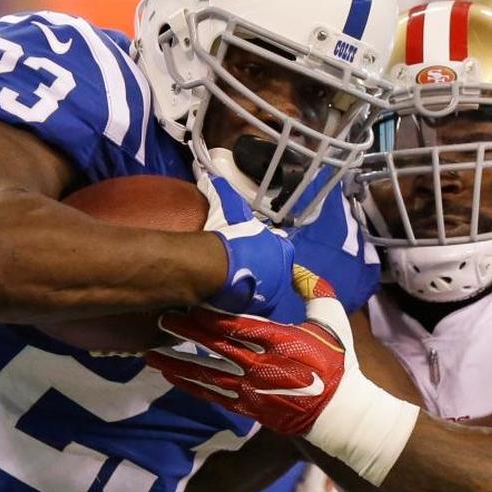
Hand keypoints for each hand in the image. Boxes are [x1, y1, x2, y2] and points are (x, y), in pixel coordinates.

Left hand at [149, 265, 345, 434]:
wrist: (339, 414)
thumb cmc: (338, 363)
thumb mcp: (332, 321)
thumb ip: (315, 291)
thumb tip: (298, 266)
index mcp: (281, 341)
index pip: (239, 325)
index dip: (212, 314)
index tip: (190, 302)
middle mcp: (262, 365)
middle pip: (217, 346)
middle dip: (187, 332)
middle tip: (162, 319)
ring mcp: (253, 389)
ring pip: (208, 374)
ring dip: (179, 363)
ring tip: (151, 354)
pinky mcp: (249, 408)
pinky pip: (214, 396)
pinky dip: (192, 386)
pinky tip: (172, 377)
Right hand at [198, 174, 294, 315]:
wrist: (213, 268)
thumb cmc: (227, 235)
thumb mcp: (226, 205)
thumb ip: (221, 189)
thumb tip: (208, 175)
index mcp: (283, 253)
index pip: (280, 249)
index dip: (265, 248)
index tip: (250, 247)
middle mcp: (283, 278)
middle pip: (272, 273)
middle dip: (259, 270)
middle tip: (237, 266)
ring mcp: (269, 300)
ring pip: (260, 293)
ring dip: (248, 288)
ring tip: (227, 283)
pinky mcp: (252, 316)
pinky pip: (246, 309)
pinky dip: (236, 304)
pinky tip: (221, 299)